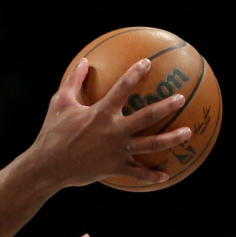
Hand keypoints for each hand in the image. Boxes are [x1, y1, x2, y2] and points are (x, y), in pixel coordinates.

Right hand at [30, 58, 192, 188]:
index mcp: (101, 113)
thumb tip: (84, 61)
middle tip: (181, 98)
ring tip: (188, 132)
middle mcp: (113, 131)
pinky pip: (137, 173)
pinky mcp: (115, 168)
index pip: (123, 88)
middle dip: (167, 106)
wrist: (47, 167)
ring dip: (171, 139)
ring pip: (151, 144)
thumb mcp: (59, 103)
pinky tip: (166, 174)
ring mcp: (116, 151)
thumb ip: (73, 81)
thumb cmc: (52, 133)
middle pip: (147, 116)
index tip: (148, 63)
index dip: (136, 73)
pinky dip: (151, 175)